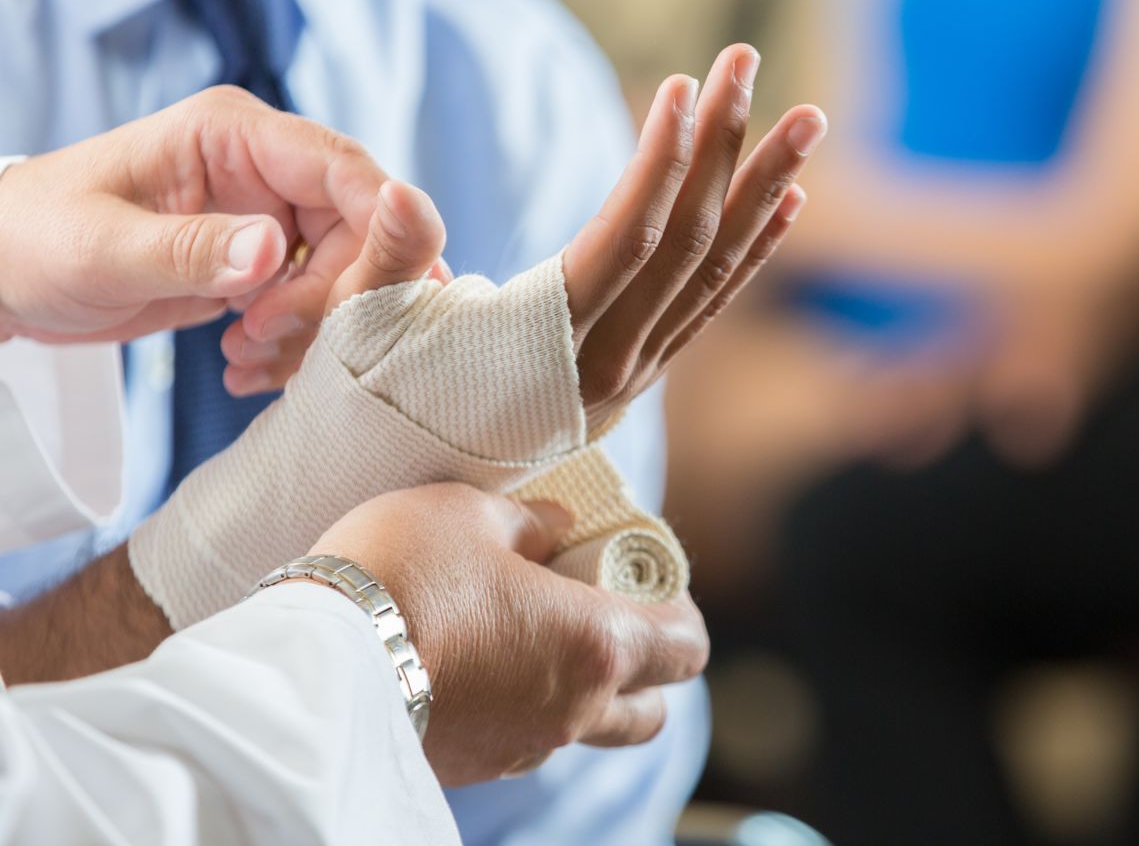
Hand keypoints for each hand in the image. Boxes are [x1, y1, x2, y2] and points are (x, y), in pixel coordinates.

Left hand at [0, 86, 444, 392]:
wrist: (4, 273)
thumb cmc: (32, 239)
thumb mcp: (100, 248)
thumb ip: (190, 249)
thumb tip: (275, 252)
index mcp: (235, 134)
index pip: (345, 170)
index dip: (387, 222)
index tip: (393, 285)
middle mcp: (267, 170)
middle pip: (362, 230)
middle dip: (337, 295)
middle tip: (270, 332)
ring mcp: (271, 218)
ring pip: (349, 275)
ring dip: (314, 328)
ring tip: (243, 352)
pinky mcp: (265, 265)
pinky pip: (319, 305)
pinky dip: (296, 344)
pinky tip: (244, 364)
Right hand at [313, 483, 709, 784]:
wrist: (311, 668)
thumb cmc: (403, 573)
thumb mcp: (471, 512)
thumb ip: (532, 521)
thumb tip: (559, 528)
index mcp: (596, 646)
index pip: (685, 649)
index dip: (680, 613)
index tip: (648, 581)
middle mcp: (572, 710)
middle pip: (650, 711)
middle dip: (646, 670)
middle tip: (603, 615)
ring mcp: (520, 748)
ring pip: (584, 730)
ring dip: (579, 689)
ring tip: (532, 633)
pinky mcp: (470, 767)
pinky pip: (522, 740)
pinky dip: (522, 706)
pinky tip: (481, 662)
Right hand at [317, 44, 825, 430]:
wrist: (408, 487)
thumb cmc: (375, 399)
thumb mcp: (362, 328)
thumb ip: (391, 260)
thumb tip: (401, 192)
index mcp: (545, 346)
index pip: (627, 242)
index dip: (660, 163)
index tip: (684, 86)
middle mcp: (609, 365)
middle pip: (688, 245)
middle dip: (724, 147)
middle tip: (749, 57)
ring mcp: (634, 372)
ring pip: (714, 273)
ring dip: (760, 189)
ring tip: (806, 122)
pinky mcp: (641, 373)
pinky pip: (710, 307)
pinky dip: (753, 253)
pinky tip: (787, 203)